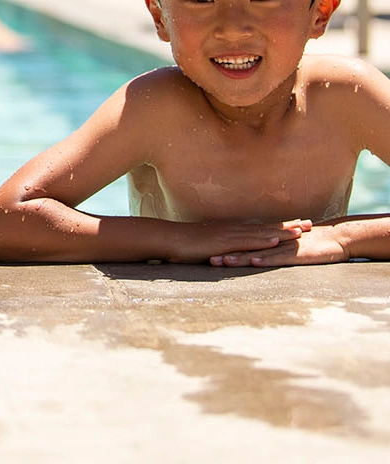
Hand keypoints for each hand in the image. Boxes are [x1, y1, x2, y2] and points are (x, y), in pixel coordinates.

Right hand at [168, 219, 312, 263]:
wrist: (167, 238)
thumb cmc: (182, 244)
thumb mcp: (206, 246)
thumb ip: (220, 249)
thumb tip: (227, 255)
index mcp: (230, 230)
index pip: (260, 227)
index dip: (279, 225)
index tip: (297, 223)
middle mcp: (233, 229)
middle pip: (266, 227)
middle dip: (289, 225)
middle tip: (310, 223)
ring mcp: (229, 235)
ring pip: (261, 233)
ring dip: (282, 232)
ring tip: (302, 231)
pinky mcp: (223, 244)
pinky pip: (247, 242)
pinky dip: (263, 242)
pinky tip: (276, 242)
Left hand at [209, 223, 347, 266]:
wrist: (336, 239)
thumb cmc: (310, 246)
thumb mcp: (286, 251)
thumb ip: (270, 254)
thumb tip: (253, 260)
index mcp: (266, 243)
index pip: (241, 247)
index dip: (223, 249)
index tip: (203, 253)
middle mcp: (271, 244)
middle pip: (243, 249)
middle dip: (224, 254)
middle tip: (204, 258)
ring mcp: (282, 248)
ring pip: (257, 252)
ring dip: (239, 257)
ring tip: (222, 261)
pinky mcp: (295, 254)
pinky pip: (278, 257)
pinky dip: (266, 259)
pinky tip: (255, 261)